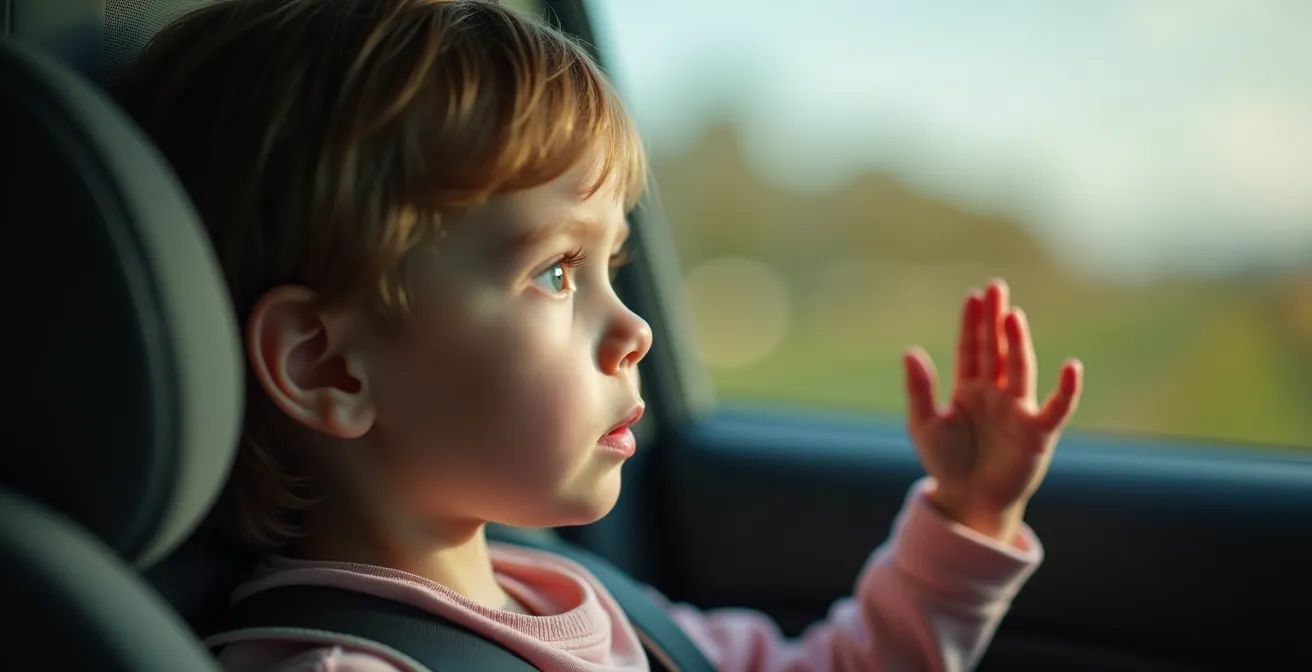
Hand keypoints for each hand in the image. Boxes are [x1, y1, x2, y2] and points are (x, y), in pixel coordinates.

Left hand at [902, 279, 1082, 542]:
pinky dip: (1067, 390)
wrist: (966, 500)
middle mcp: (995, 393)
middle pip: (996, 349)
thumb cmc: (945, 462)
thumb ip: (919, 389)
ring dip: (1017, 343)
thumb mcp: (923, 424)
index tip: (972, 295)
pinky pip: (1056, 408)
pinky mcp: (1037, 433)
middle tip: (995, 286)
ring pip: (1019, 369)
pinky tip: (1072, 367)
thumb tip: (910, 350)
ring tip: (1012, 315)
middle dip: (994, 319)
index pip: (970, 348)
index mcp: (968, 389)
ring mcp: (1017, 410)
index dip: (971, 323)